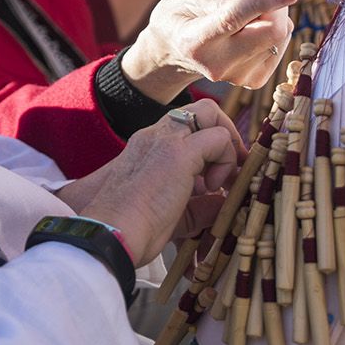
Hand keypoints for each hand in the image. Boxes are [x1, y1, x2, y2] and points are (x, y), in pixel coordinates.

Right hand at [79, 100, 243, 264]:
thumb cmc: (133, 231)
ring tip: (222, 182)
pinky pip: (218, 138)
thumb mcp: (172, 215)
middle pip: (201, 111)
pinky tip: (211, 188)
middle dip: (225, 135)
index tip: (219, 178)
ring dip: (227, 146)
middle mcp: (155, 135)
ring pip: (209, 113)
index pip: (187, 127)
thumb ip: (198, 207)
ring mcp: (165, 139)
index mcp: (148, 147)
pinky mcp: (178, 152)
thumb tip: (221, 203)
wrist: (112, 234)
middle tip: (233, 171)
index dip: (210, 147)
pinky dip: (226, 160)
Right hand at [121, 0, 297, 102]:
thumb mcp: (186, 1)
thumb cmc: (178, 20)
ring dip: (271, 18)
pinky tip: (250, 32)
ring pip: (280, 37)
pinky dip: (272, 33)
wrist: (171, 55)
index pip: (235, 18)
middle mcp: (218, 64)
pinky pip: (280, 46)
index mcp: (196, 40)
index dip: (266, 1)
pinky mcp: (253, 80)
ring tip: (244, 17)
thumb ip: (223, 2)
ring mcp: (237, 76)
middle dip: (274, 5)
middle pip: (272, 32)